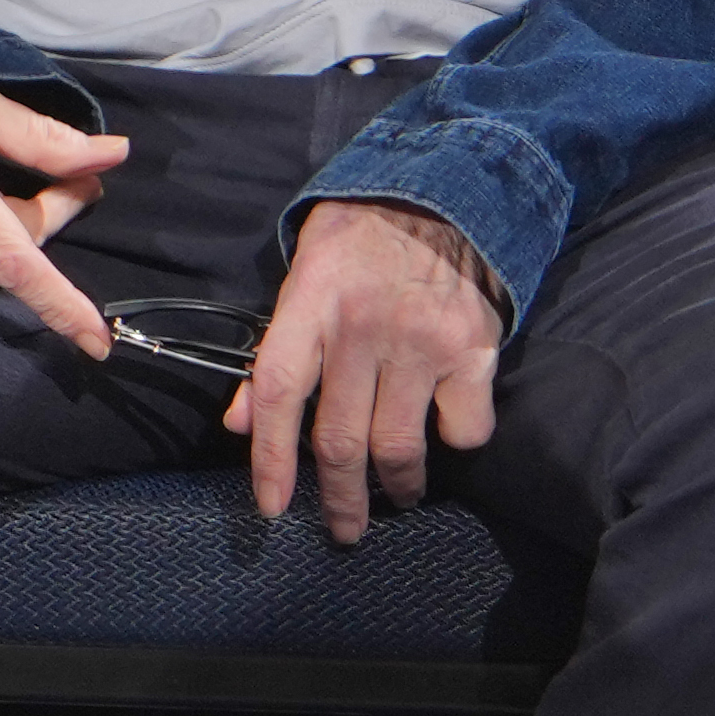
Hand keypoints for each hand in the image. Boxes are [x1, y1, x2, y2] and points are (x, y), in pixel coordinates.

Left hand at [225, 199, 502, 544]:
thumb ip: (275, 346)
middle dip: (339, 498)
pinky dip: (454, 440)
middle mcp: (364, 325)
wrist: (448, 187)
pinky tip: (445, 430)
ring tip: (396, 494)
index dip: (269, 457)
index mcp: (313, 301)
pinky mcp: (473, 350)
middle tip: (343, 528)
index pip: (278, 392)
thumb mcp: (304, 271)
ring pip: (398, 447)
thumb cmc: (363, 234)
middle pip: (339, 438)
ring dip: (396, 487)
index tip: (271, 506)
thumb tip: (241, 422)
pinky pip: (463, 428)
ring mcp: (422, 341)